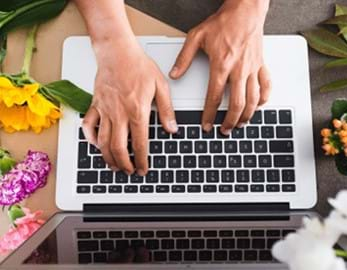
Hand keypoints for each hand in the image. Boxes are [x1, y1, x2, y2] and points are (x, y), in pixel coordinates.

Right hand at [82, 39, 176, 174]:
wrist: (117, 51)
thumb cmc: (138, 65)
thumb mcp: (161, 86)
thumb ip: (166, 110)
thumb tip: (172, 128)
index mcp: (137, 110)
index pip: (139, 143)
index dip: (142, 160)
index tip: (143, 169)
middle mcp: (119, 113)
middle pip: (118, 147)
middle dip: (124, 164)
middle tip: (129, 171)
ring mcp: (105, 110)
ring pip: (102, 141)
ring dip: (108, 157)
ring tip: (114, 166)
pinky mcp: (95, 105)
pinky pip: (88, 125)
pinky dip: (90, 138)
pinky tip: (97, 145)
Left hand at [170, 0, 270, 134]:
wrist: (245, 10)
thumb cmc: (223, 22)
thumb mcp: (197, 36)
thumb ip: (184, 58)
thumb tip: (174, 73)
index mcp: (221, 65)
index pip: (214, 97)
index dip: (210, 115)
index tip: (207, 125)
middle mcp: (238, 69)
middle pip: (238, 104)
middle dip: (231, 121)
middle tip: (224, 130)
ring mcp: (252, 68)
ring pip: (253, 99)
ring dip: (247, 115)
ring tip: (240, 124)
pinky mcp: (261, 64)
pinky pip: (266, 85)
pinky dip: (264, 99)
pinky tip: (258, 106)